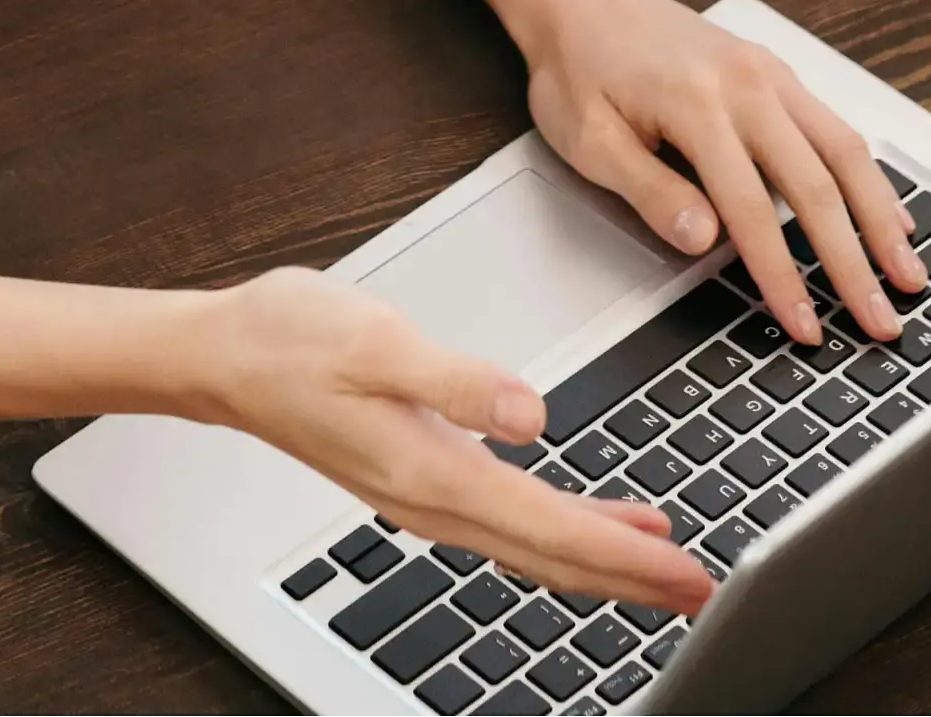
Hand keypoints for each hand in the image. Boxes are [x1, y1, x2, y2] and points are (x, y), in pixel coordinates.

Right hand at [197, 268, 710, 612]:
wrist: (226, 358)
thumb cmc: (292, 340)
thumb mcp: (375, 339)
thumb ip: (458, 378)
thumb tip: (532, 414)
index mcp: (433, 471)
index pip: (549, 527)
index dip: (624, 555)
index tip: (685, 571)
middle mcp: (435, 501)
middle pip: (551, 556)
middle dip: (631, 577)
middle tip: (703, 590)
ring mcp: (428, 495)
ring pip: (535, 546)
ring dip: (604, 558)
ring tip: (668, 565)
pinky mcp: (424, 474)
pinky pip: (512, 520)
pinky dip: (565, 527)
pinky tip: (598, 516)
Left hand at [510, 0, 924, 351]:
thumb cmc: (580, 70)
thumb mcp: (588, 140)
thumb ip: (650, 191)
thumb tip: (707, 243)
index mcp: (696, 102)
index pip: (751, 209)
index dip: (782, 276)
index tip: (807, 328)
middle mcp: (746, 83)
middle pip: (817, 183)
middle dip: (854, 261)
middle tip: (884, 321)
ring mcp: (768, 73)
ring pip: (844, 151)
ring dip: (881, 218)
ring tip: (909, 275)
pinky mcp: (776, 73)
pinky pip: (835, 128)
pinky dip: (869, 177)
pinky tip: (891, 214)